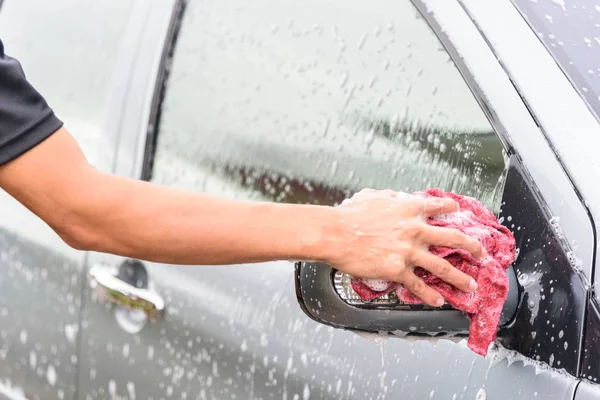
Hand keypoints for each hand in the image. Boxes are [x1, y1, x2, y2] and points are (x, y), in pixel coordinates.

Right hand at [324, 189, 482, 306]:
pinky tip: (438, 301)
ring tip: (470, 285)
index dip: (453, 209)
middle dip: (472, 247)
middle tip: (481, 253)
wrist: (335, 233)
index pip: (441, 207)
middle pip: (454, 238)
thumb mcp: (374, 196)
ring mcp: (409, 251)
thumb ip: (391, 198)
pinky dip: (430, 295)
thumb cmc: (350, 214)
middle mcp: (416, 229)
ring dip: (460, 277)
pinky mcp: (398, 269)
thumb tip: (397, 199)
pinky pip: (419, 285)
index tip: (459, 213)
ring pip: (443, 267)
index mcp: (410, 208)